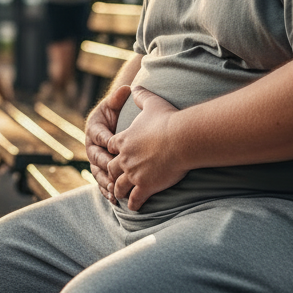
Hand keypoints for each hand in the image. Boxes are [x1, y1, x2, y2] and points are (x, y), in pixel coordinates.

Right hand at [84, 84, 129, 201]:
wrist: (114, 123)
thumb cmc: (116, 112)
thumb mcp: (115, 104)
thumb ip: (118, 98)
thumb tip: (126, 88)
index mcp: (94, 128)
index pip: (99, 135)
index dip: (105, 140)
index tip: (114, 145)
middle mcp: (91, 145)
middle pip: (96, 157)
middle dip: (105, 164)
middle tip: (114, 171)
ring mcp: (95, 160)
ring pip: (97, 172)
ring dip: (105, 181)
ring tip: (114, 190)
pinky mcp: (100, 170)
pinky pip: (101, 182)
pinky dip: (107, 191)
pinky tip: (114, 199)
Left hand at [106, 86, 187, 211]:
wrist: (181, 138)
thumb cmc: (168, 120)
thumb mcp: (152, 103)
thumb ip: (142, 96)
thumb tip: (136, 86)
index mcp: (123, 140)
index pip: (111, 146)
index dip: (112, 150)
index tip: (113, 154)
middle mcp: (125, 158)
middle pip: (111, 168)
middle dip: (112, 173)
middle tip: (113, 178)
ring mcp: (134, 174)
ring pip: (120, 186)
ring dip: (119, 190)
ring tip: (120, 195)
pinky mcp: (145, 186)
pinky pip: (135, 199)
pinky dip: (133, 203)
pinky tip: (134, 206)